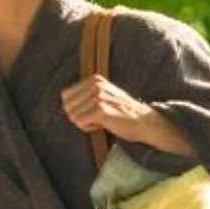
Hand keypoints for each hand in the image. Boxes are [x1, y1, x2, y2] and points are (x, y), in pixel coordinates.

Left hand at [60, 76, 178, 153]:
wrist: (145, 122)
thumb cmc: (122, 113)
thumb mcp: (104, 97)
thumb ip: (87, 96)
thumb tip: (65, 103)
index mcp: (95, 79)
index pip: (65, 95)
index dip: (75, 108)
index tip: (90, 112)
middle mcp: (96, 85)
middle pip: (67, 106)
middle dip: (78, 116)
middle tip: (95, 119)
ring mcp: (98, 96)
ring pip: (73, 116)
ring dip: (84, 123)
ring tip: (101, 122)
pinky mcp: (101, 109)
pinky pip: (80, 122)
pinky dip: (88, 128)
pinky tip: (102, 126)